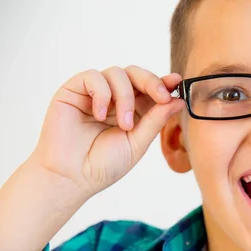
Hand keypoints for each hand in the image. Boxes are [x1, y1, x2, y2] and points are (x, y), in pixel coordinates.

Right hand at [30, 65, 183, 198]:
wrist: (72, 176)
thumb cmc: (103, 164)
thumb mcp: (137, 142)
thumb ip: (155, 120)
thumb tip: (178, 100)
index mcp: (133, 111)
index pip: (150, 89)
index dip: (164, 82)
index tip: (177, 82)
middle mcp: (115, 99)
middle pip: (136, 74)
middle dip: (152, 81)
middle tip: (162, 96)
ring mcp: (94, 93)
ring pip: (117, 73)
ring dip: (125, 97)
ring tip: (124, 125)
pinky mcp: (74, 90)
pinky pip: (93, 77)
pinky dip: (102, 93)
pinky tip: (100, 115)